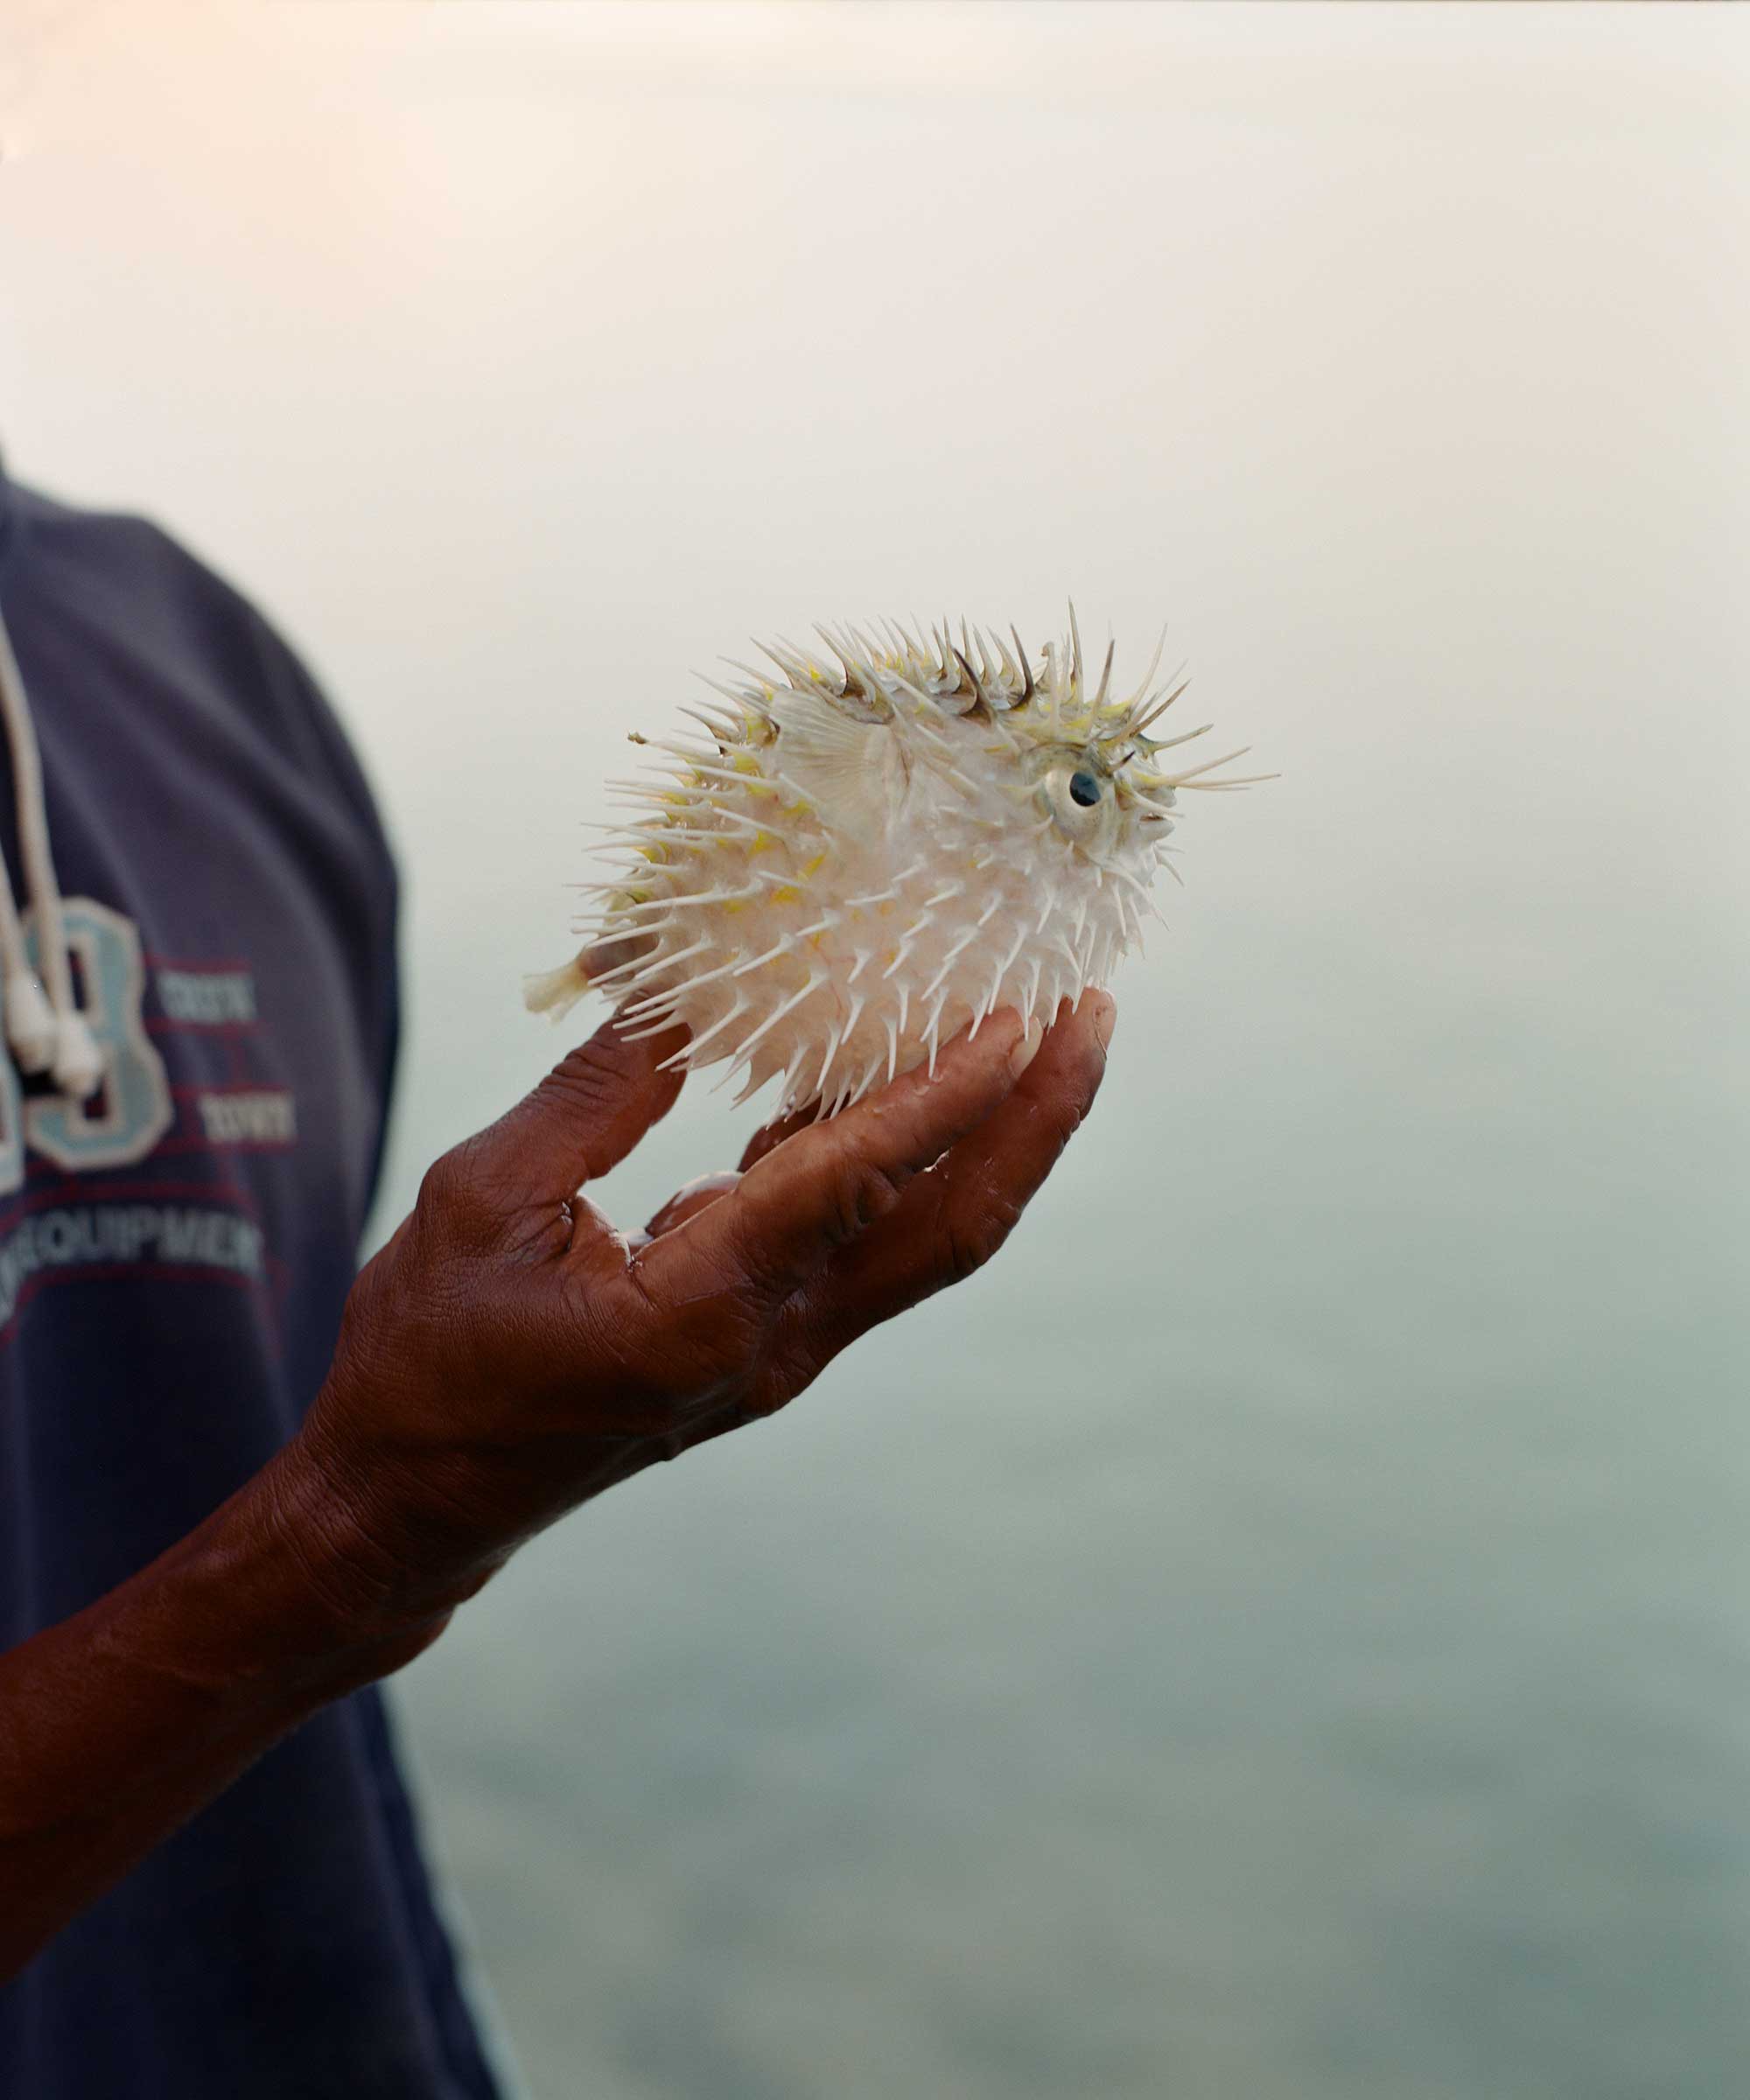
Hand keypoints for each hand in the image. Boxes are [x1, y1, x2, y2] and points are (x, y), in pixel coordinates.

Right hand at [291, 992, 1114, 1640]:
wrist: (411, 1504)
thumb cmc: (428, 1357)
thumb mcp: (484, 1200)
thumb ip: (595, 1097)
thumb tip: (678, 995)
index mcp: (697, 1310)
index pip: (854, 1182)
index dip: (946, 1093)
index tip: (1024, 1013)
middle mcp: (770, 1342)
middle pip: (949, 1229)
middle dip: (1035, 1122)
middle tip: (1094, 1013)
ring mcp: (778, 1351)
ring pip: (921, 1238)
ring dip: (989, 1138)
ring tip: (1039, 1033)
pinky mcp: (762, 1342)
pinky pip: (858, 1240)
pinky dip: (898, 1158)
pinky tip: (905, 1078)